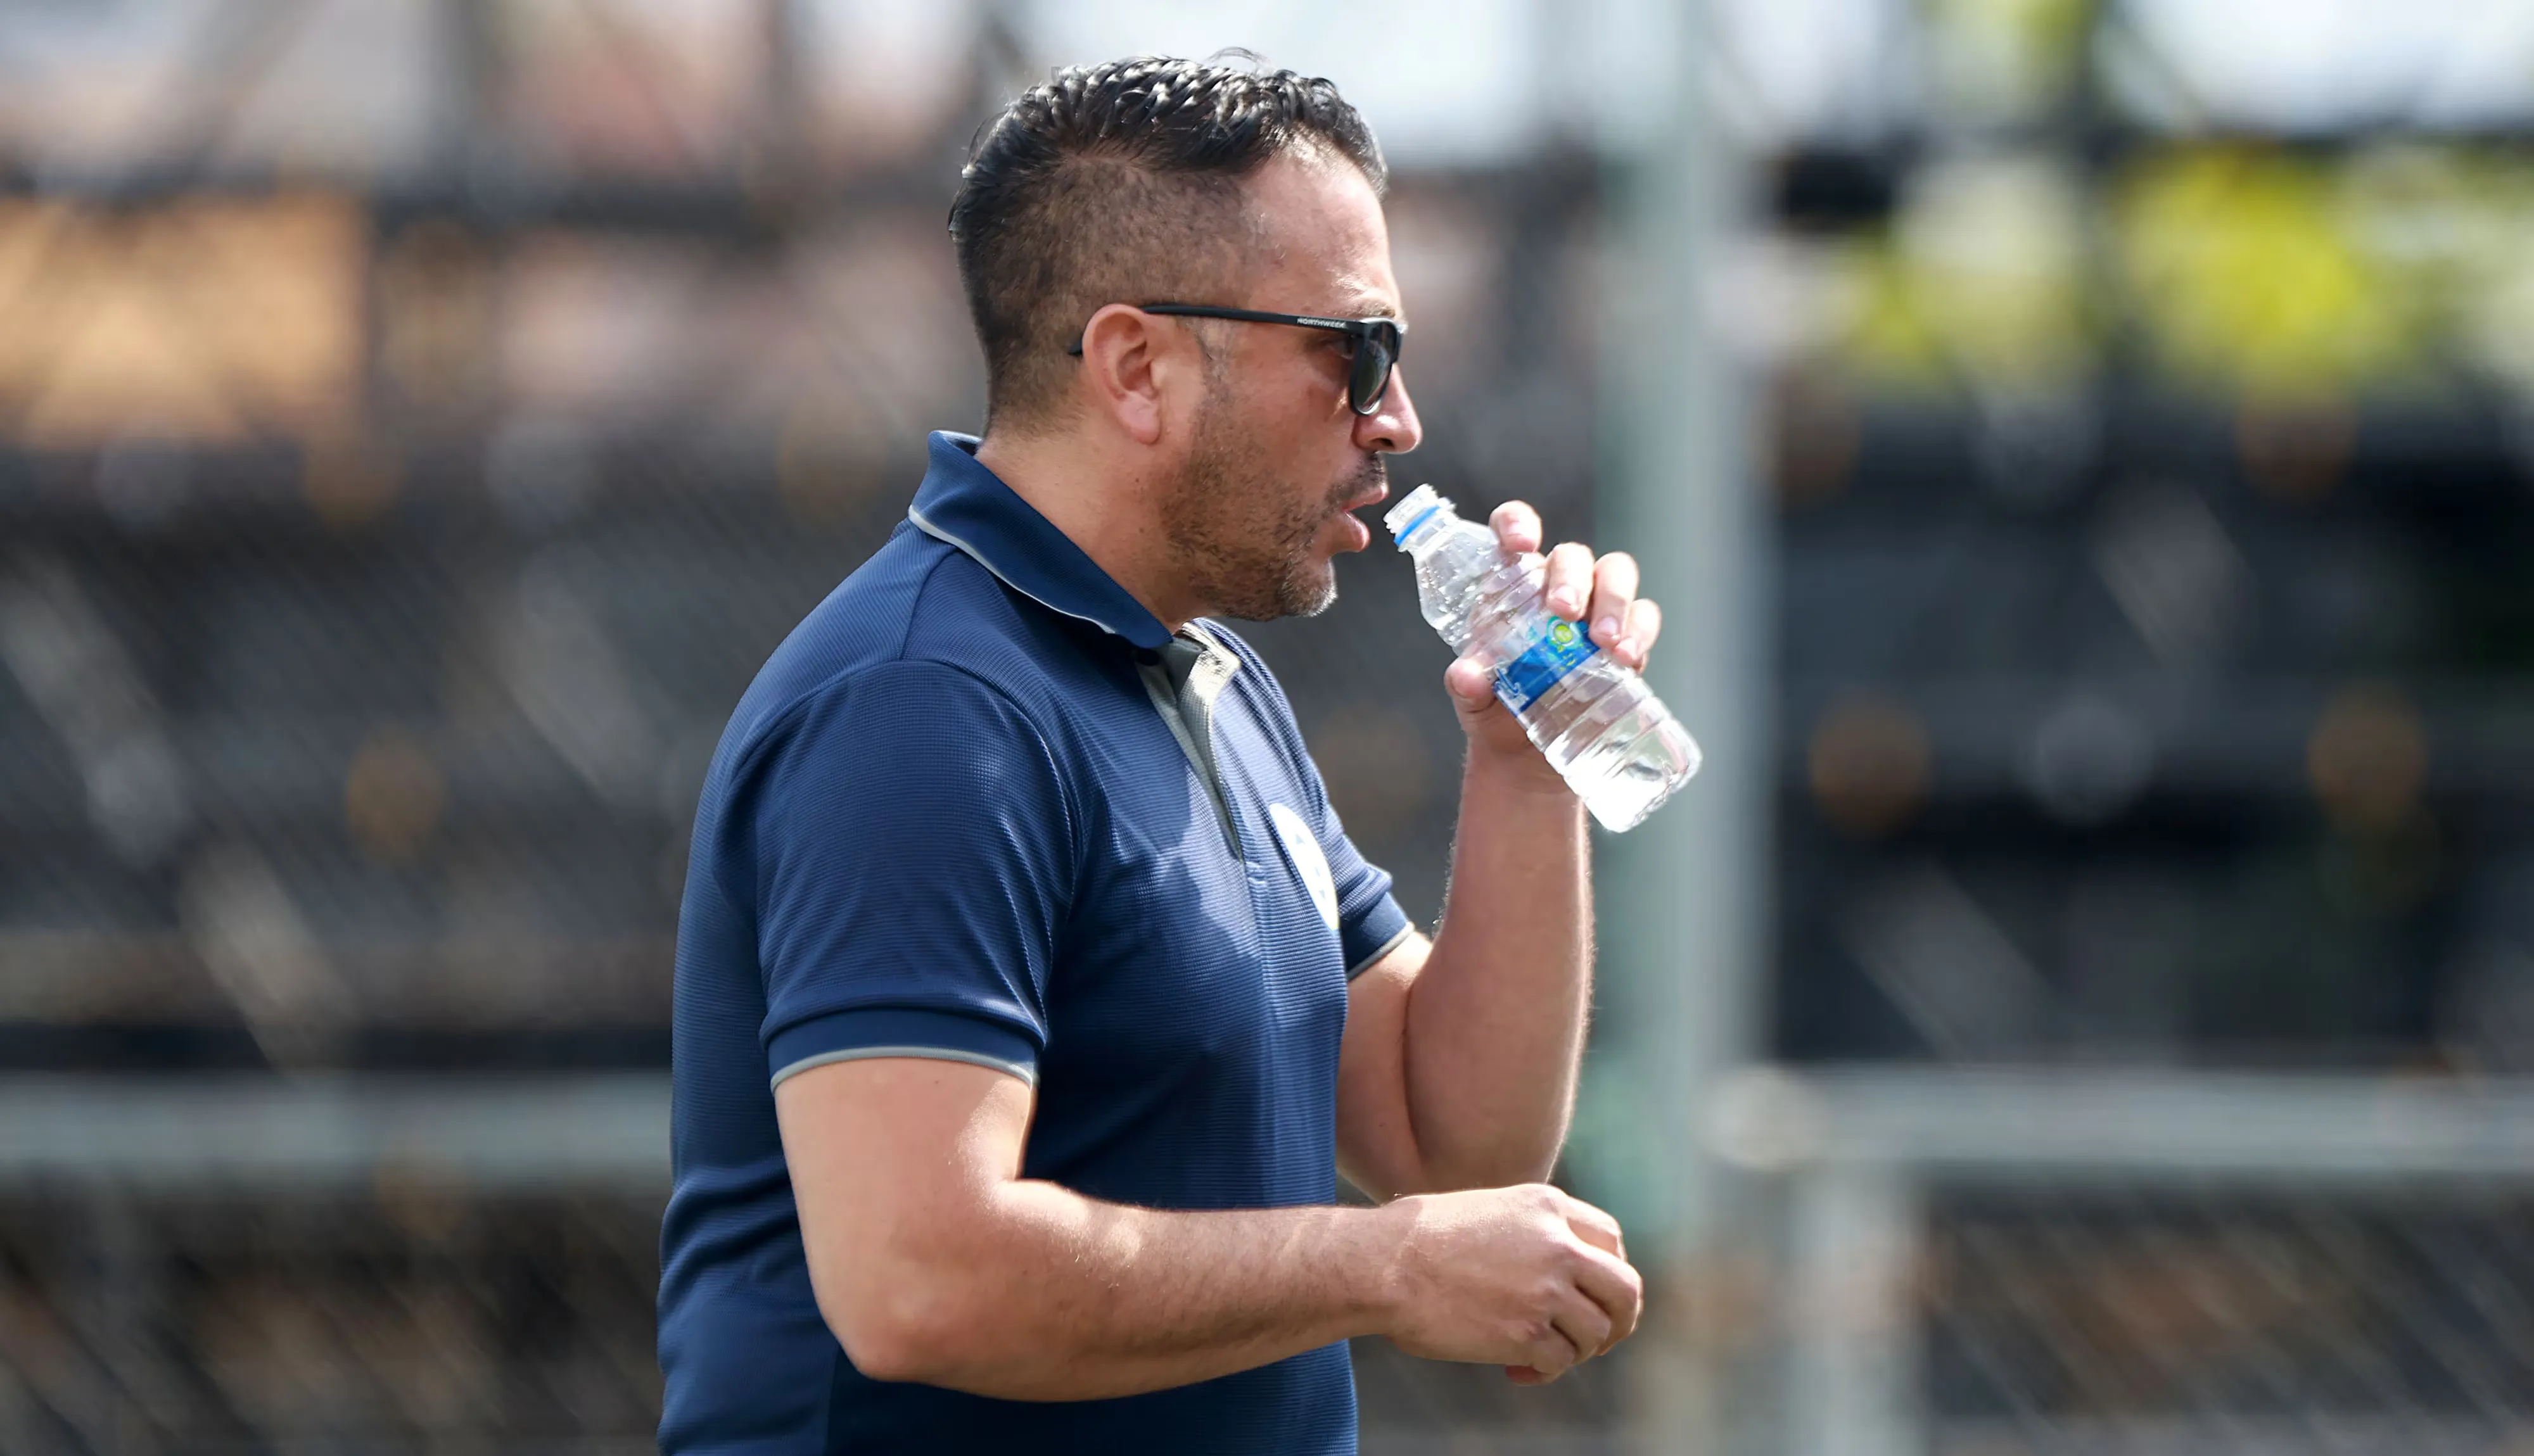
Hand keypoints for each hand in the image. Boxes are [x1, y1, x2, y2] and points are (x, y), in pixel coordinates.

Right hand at [1379, 1183, 1644, 1383]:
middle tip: (1597, 1340)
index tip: (1591, 1294)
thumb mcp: (1488, 1210)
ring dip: (1575, 1351)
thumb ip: (1529, 1230)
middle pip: (1625, 1289)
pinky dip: (1545, 1373)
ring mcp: (1545, 1289)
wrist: (1383, 1265)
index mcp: (1547, 1206)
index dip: (1608, 1271)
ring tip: (1539, 1356)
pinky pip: (1560, 1362)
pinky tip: (1517, 1372)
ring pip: (1596, 1332)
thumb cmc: (1418, 1238)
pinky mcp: (1525, 1331)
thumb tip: (1553, 1270)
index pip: (1611, 1239)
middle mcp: (1557, 1244)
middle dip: (1619, 1320)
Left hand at [1443, 502, 1663, 763]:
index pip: (1514, 533)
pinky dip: (1639, 631)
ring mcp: (1594, 610)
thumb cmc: (1495, 711)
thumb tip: (1466, 675)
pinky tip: (1627, 658)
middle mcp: (1554, 588)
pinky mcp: (1625, 639)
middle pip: (1573, 555)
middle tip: (1564, 611)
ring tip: (1604, 641)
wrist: (1526, 758)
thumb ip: (1467, 683)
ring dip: (1614, 599)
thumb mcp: (1473, 701)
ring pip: (1616, 573)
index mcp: (1510, 587)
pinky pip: (1643, 616)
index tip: (1522, 543)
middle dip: (1573, 577)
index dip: (1518, 523)